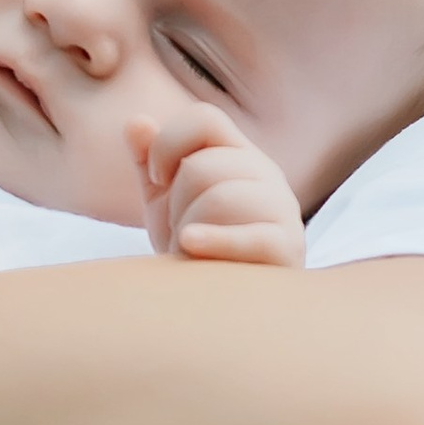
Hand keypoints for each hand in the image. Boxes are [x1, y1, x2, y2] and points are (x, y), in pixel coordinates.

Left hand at [134, 110, 305, 267]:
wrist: (227, 306)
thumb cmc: (197, 250)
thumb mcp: (167, 203)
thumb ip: (150, 161)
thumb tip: (136, 122)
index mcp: (240, 155)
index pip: (204, 118)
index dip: (169, 143)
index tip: (157, 179)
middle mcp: (267, 175)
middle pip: (203, 166)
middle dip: (176, 202)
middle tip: (180, 230)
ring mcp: (282, 210)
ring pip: (220, 197)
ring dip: (189, 228)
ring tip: (192, 251)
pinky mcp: (287, 249)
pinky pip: (250, 235)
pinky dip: (213, 241)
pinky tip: (190, 246)